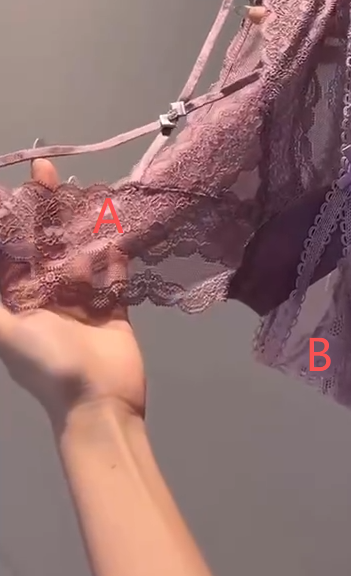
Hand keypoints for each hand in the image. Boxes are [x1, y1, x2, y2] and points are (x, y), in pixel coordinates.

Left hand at [0, 158, 145, 429]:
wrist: (100, 405)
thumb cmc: (49, 365)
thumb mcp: (6, 331)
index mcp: (17, 303)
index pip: (9, 252)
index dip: (10, 220)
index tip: (11, 188)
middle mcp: (46, 298)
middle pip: (43, 245)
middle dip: (44, 210)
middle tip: (47, 170)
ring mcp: (81, 302)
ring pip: (79, 254)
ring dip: (80, 225)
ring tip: (84, 189)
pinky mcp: (113, 308)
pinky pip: (113, 274)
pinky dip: (114, 253)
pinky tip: (115, 226)